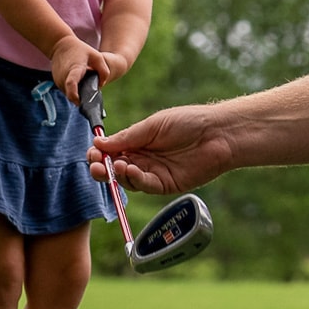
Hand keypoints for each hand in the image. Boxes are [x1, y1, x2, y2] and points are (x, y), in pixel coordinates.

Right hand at [49, 36, 118, 104]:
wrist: (60, 45)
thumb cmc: (80, 50)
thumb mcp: (97, 56)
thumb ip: (103, 71)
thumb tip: (101, 85)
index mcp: (74, 69)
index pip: (71, 83)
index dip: (74, 95)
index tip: (80, 103)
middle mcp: (63, 77)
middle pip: (72, 93)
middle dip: (82, 96)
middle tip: (90, 90)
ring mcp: (58, 80)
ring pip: (69, 94)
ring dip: (77, 93)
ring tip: (84, 82)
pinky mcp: (57, 82)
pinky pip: (67, 90)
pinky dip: (73, 89)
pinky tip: (78, 82)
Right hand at [86, 104, 234, 194]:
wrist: (217, 134)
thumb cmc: (188, 122)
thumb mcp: (153, 126)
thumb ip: (127, 137)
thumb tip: (98, 143)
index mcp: (139, 142)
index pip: (112, 151)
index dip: (100, 154)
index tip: (91, 153)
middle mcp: (144, 159)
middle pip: (116, 169)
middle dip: (103, 168)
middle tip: (96, 166)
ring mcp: (155, 173)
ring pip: (128, 180)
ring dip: (118, 174)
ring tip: (116, 165)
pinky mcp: (166, 185)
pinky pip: (146, 186)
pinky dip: (136, 180)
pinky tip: (132, 171)